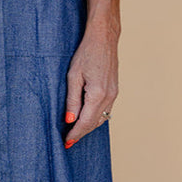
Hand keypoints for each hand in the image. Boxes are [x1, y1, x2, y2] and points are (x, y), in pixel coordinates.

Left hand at [63, 28, 117, 146]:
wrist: (104, 38)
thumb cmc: (86, 53)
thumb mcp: (73, 76)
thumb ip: (72, 100)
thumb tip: (70, 120)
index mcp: (97, 95)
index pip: (85, 123)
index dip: (75, 134)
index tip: (66, 142)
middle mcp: (109, 97)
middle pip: (94, 124)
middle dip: (81, 133)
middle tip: (68, 141)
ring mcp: (114, 94)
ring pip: (101, 119)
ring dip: (88, 127)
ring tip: (75, 132)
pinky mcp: (115, 91)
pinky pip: (105, 111)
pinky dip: (95, 118)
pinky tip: (85, 117)